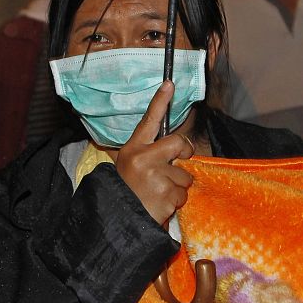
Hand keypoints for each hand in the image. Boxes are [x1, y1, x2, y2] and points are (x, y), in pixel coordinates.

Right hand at [114, 81, 194, 224]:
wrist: (117, 218)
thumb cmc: (127, 190)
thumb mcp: (128, 166)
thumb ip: (148, 154)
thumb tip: (174, 146)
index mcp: (134, 149)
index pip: (149, 121)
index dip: (160, 101)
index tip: (169, 84)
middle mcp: (144, 158)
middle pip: (179, 143)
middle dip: (185, 152)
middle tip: (177, 162)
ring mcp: (156, 176)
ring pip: (184, 175)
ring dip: (177, 185)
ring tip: (158, 192)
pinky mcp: (166, 194)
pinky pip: (183, 194)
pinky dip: (176, 201)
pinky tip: (160, 204)